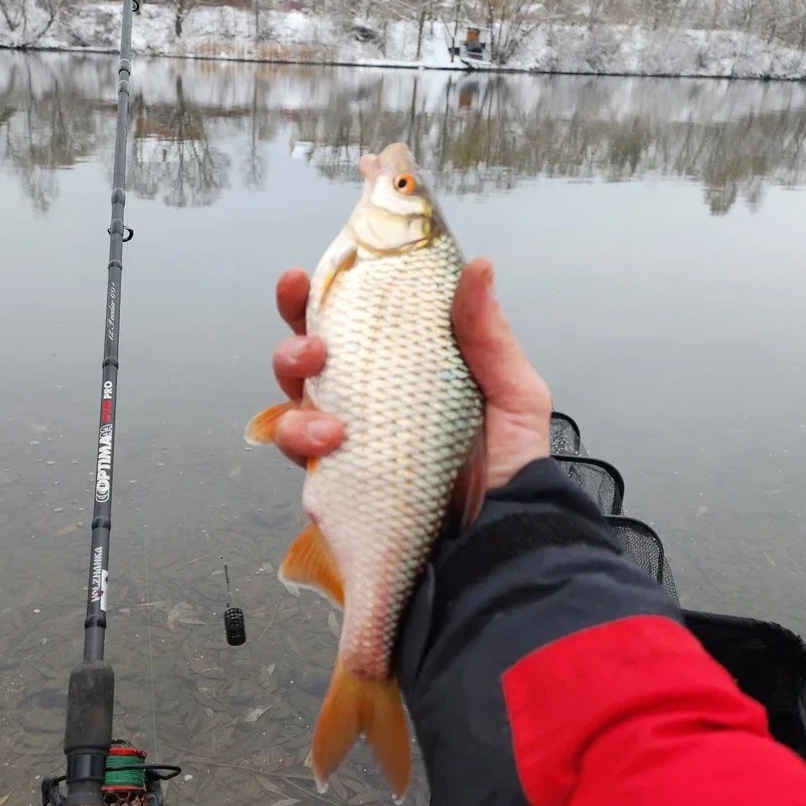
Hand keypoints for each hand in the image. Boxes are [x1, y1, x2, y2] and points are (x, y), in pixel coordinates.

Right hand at [269, 258, 552, 491]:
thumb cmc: (512, 465)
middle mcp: (370, 395)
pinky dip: (300, 435)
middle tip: (312, 340)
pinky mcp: (333, 473)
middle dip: (295, 331)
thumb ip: (488, 335)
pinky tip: (332, 440)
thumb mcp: (513, 394)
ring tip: (325, 399)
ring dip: (294, 380)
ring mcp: (346, 434)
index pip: (359, 317)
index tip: (308, 275)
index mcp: (408, 365)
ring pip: (292, 394)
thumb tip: (479, 266)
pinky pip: (295, 445)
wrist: (499, 539)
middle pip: (311, 349)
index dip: (327, 291)